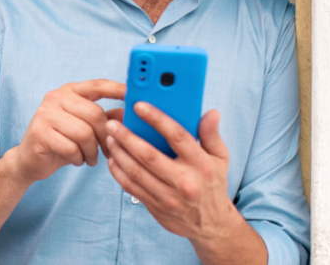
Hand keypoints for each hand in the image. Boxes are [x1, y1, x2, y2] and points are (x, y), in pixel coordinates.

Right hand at [7, 79, 125, 183]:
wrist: (29, 160)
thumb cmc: (62, 142)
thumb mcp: (86, 128)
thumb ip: (106, 119)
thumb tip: (131, 115)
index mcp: (69, 91)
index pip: (97, 85)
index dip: (117, 89)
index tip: (134, 95)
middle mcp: (55, 97)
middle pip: (94, 113)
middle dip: (105, 136)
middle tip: (108, 151)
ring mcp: (45, 113)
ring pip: (84, 133)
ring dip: (92, 151)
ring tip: (91, 159)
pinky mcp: (39, 132)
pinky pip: (71, 147)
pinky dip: (78, 158)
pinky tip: (77, 160)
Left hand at [104, 103, 241, 243]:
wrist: (210, 224)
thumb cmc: (212, 184)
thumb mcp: (220, 158)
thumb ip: (212, 134)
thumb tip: (211, 112)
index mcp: (201, 164)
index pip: (177, 136)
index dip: (156, 118)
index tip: (139, 105)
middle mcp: (184, 181)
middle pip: (149, 155)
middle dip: (127, 137)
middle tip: (112, 123)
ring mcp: (169, 197)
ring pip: (136, 172)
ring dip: (119, 153)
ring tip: (109, 138)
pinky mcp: (156, 207)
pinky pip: (131, 188)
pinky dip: (118, 172)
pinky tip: (113, 159)